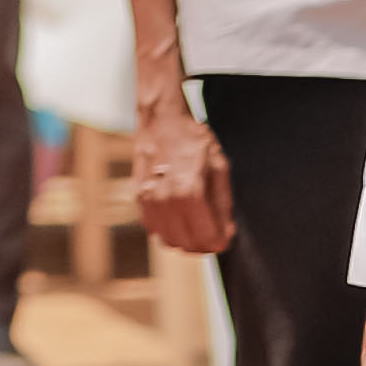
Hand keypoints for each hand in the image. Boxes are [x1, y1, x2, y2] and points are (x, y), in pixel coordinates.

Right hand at [131, 100, 233, 258]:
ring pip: (169, 241)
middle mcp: (166, 201)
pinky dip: (168, 229)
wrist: (162, 120)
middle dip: (205, 243)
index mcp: (190, 193)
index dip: (221, 241)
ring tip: (196, 223)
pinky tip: (178, 214)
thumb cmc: (193, 139)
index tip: (226, 233)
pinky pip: (154, 229)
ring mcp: (149, 201)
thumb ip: (223, 204)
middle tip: (214, 229)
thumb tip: (225, 233)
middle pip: (189, 245)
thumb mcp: (220, 167)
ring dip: (186, 238)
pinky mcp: (138, 198)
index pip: (208, 239)